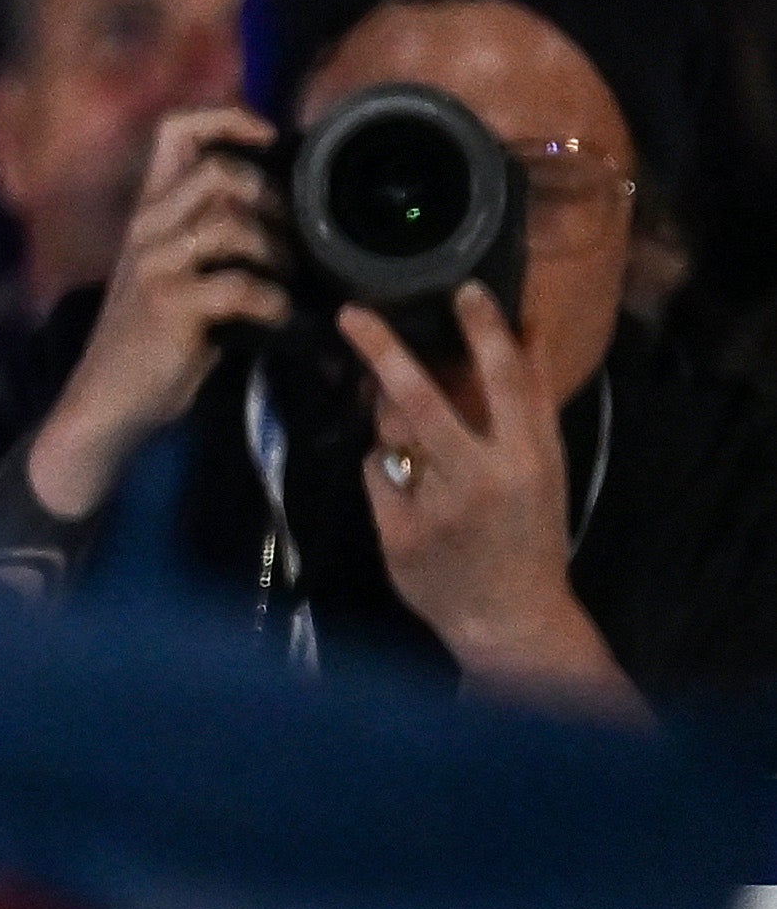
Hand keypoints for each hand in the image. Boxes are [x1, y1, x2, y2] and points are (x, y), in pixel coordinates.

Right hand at [24, 107, 287, 522]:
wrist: (108, 399)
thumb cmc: (151, 338)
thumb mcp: (169, 272)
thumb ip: (206, 236)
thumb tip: (284, 213)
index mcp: (147, 211)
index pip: (175, 130)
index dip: (228, 119)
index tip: (269, 139)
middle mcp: (146, 227)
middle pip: (219, 172)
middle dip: (272, 198)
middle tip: (292, 236)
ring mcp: (155, 265)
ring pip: (232, 224)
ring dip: (278, 252)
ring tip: (290, 280)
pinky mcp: (171, 307)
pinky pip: (241, 287)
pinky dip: (274, 303)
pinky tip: (278, 319)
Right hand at [344, 279, 632, 714]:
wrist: (518, 622)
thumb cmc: (445, 587)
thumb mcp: (396, 536)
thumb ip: (385, 477)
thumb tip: (382, 428)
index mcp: (463, 480)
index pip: (415, 400)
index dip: (382, 353)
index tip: (354, 318)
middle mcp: (512, 461)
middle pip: (497, 376)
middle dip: (478, 327)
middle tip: (463, 287)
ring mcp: (542, 461)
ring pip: (534, 384)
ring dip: (516, 338)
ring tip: (506, 297)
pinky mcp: (555, 465)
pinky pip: (544, 403)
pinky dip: (536, 368)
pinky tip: (529, 341)